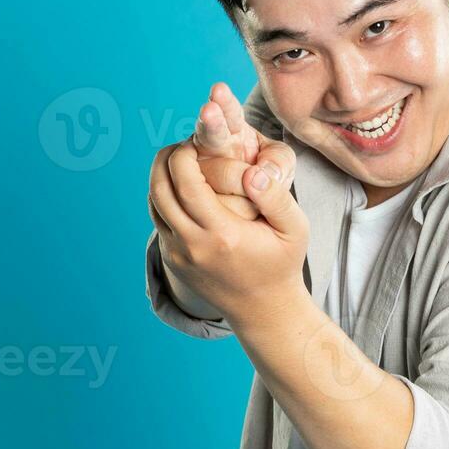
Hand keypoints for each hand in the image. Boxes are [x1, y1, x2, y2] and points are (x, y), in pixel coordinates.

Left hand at [151, 133, 309, 327]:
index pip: (186, 182)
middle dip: (166, 158)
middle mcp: (193, 246)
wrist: (263, 308)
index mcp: (222, 235)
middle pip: (159, 189)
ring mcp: (179, 255)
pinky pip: (159, 220)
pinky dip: (165, 196)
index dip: (184, 153)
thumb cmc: (282, 262)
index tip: (196, 140)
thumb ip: (276, 196)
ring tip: (182, 161)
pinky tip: (184, 185)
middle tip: (184, 144)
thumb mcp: (295, 229)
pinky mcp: (173, 260)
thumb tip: (252, 171)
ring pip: (153, 204)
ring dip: (161, 176)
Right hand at [186, 82, 290, 221]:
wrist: (253, 215)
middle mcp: (210, 146)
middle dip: (210, 122)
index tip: (220, 90)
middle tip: (210, 111)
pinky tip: (238, 211)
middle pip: (209, 133)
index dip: (224, 102)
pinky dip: (229, 209)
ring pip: (213, 174)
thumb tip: (258, 175)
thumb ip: (279, 161)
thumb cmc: (269, 179)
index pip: (230, 112)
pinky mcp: (193, 198)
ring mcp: (198, 172)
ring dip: (235, 184)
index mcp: (233, 130)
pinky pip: (210, 204)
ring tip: (251, 191)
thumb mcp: (283, 165)